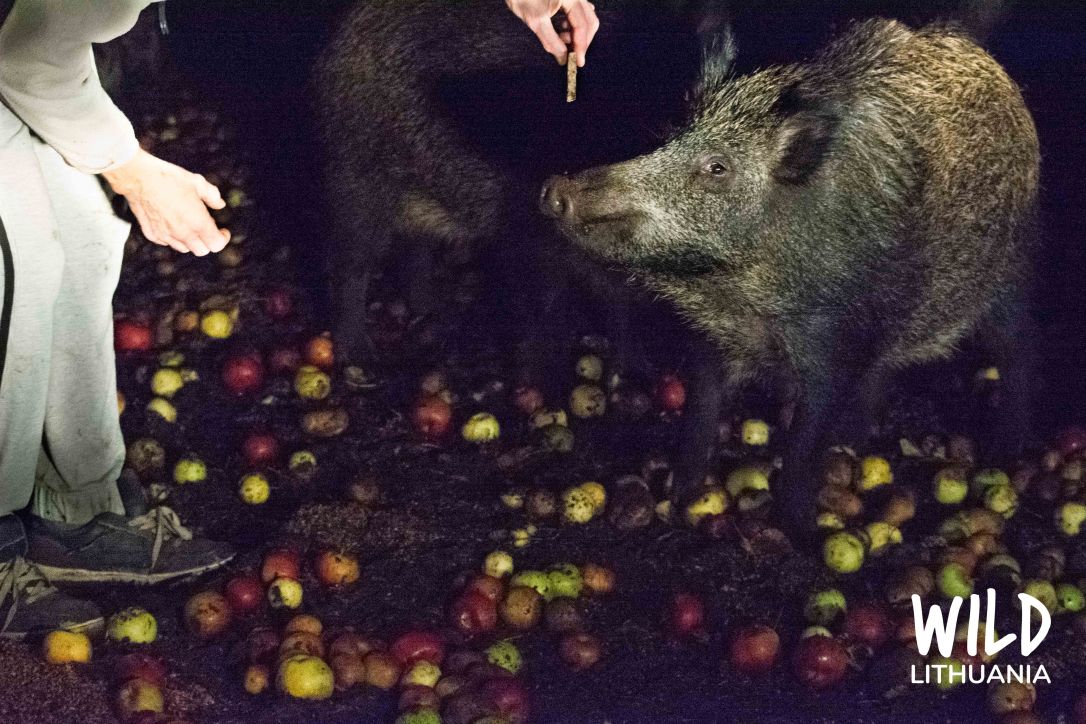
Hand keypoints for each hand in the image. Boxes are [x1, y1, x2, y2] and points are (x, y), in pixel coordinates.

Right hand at [102, 149, 229, 255]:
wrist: (139, 178)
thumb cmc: (168, 178)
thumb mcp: (197, 182)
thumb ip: (212, 196)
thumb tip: (219, 204)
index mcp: (198, 223)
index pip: (216, 244)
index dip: (222, 238)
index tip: (222, 231)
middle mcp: (183, 233)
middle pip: (202, 251)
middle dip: (207, 242)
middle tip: (207, 229)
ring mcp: (166, 235)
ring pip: (184, 248)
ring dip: (190, 241)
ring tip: (189, 226)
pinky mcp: (152, 234)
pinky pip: (166, 243)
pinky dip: (172, 237)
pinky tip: (172, 224)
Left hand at [505, 0, 599, 66]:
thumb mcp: (535, 21)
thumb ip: (551, 41)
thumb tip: (563, 58)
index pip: (583, 25)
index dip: (581, 46)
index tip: (578, 62)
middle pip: (589, 21)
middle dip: (581, 40)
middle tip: (570, 54)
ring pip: (585, 16)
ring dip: (577, 33)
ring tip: (561, 39)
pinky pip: (578, 11)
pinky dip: (573, 23)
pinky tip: (562, 28)